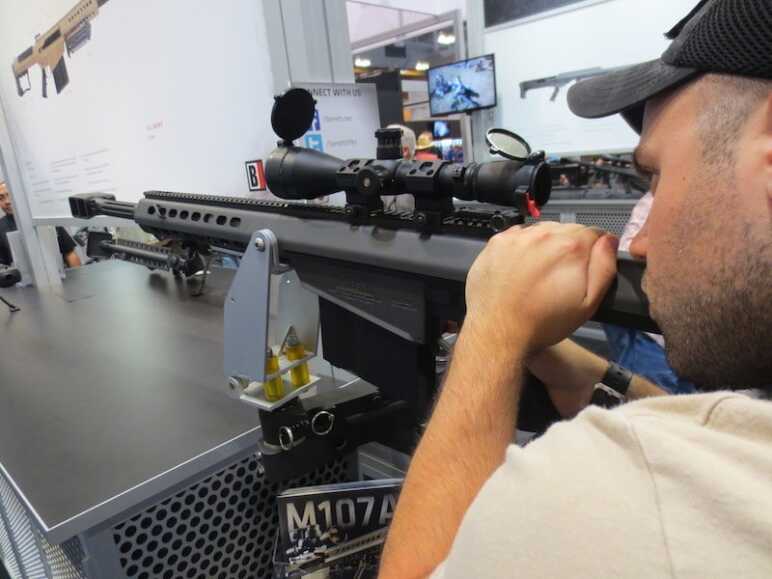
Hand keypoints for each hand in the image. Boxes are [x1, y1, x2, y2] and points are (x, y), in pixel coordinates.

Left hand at [465, 223, 617, 353]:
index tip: (584, 266)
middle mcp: (543, 236)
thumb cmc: (541, 323)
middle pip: (568, 229)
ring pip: (542, 230)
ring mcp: (518, 237)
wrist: (499, 332)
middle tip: (560, 275)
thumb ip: (604, 267)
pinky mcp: (498, 243)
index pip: (594, 233)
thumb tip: (608, 242)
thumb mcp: (588, 303)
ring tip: (538, 274)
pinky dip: (522, 247)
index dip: (593, 250)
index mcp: (570, 248)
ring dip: (545, 245)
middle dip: (569, 248)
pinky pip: (518, 236)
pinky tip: (520, 269)